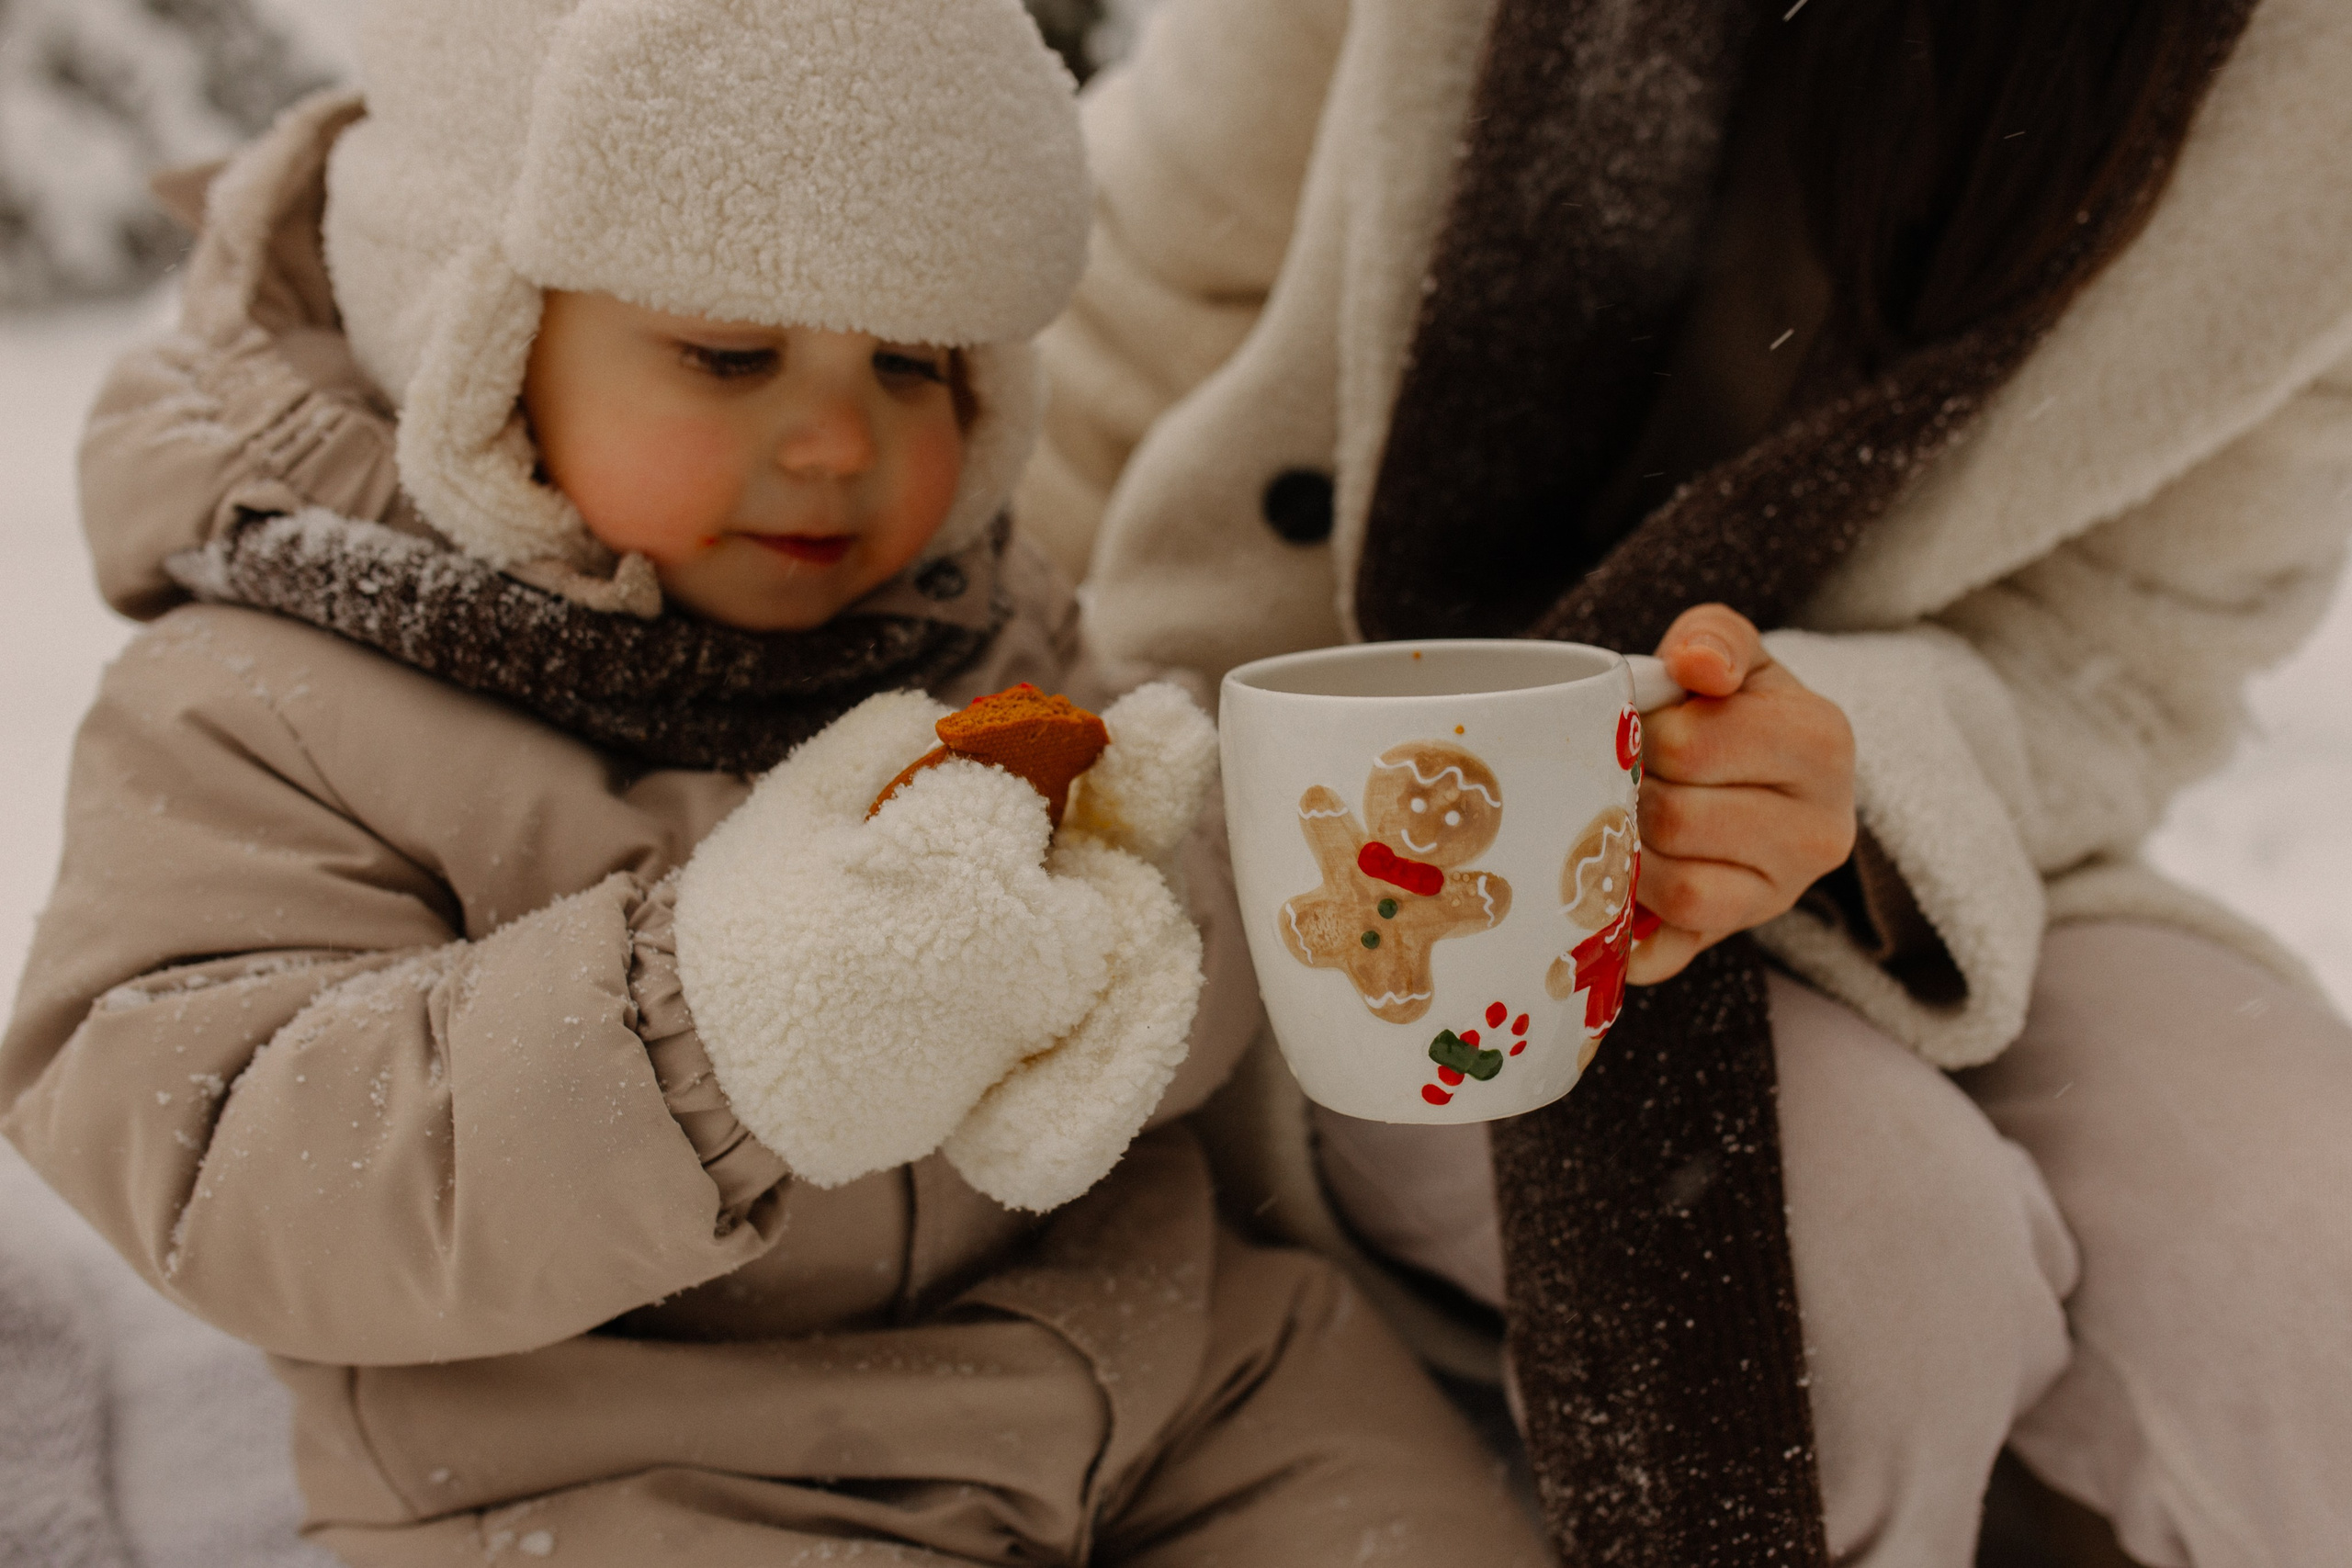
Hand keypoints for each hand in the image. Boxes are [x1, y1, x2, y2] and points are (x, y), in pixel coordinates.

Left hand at [1630, 604, 1856, 983]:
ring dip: (1629, 854)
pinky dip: (1633, 926)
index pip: (1691, 746)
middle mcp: (1820, 829)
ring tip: (1624, 818)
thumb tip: (1697, 664)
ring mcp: (1787, 892)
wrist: (1768, 772)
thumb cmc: (1738, 706)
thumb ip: (1712, 638)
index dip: (1643, 736)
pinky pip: (1673, 946)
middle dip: (1630, 794)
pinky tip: (1617, 895)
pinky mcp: (1743, 932)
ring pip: (1678, 888)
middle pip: (1677, 819)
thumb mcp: (1733, 653)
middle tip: (1621, 776)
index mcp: (1820, 743)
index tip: (1642, 727)